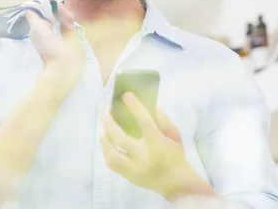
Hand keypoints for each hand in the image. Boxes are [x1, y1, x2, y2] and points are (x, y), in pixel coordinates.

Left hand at [25, 0, 85, 92]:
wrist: (61, 78)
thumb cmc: (66, 58)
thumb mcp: (70, 38)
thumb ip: (66, 24)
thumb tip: (64, 18)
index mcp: (39, 28)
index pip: (32, 9)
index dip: (42, 2)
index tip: (54, 2)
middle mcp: (36, 32)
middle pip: (43, 13)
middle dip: (57, 12)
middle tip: (71, 19)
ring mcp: (39, 38)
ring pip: (48, 21)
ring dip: (60, 19)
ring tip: (72, 25)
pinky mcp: (45, 44)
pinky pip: (49, 29)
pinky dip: (58, 26)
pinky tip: (70, 29)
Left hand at [100, 93, 215, 201]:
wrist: (176, 183)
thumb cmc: (176, 156)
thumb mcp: (175, 136)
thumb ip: (165, 121)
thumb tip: (153, 106)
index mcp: (157, 144)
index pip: (144, 122)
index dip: (134, 107)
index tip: (126, 95)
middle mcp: (143, 156)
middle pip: (120, 138)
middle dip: (109, 122)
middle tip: (104, 110)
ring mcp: (134, 168)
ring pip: (112, 153)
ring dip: (104, 138)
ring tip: (101, 125)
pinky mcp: (128, 176)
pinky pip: (112, 164)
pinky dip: (106, 151)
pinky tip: (105, 142)